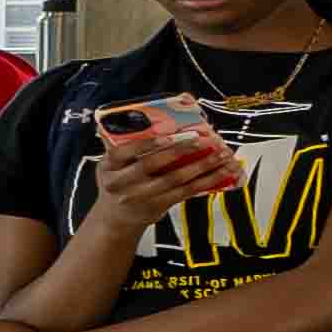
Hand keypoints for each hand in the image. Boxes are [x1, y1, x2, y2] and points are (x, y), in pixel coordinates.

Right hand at [91, 108, 235, 222]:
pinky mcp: (160, 205)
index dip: (148, 144)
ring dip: (202, 166)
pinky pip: (186, 192)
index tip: (168, 135)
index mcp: (109, 166)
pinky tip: (222, 172)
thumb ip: (121, 143)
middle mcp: (122, 183)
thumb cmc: (118, 182)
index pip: (125, 151)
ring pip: (175, 180)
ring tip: (222, 154)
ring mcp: (142, 196)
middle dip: (180, 151)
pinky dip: (207, 181)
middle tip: (203, 140)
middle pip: (152, 165)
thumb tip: (138, 115)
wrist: (116, 217)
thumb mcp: (111, 164)